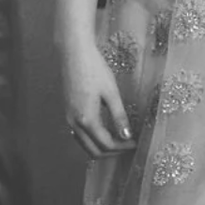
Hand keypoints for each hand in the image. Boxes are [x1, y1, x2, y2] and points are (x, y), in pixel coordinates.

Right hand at [59, 31, 135, 155]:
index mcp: (86, 119)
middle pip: (94, 150)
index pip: (106, 144)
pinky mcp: (68, 112)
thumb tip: (127, 135)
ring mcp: (69, 118)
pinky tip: (105, 131)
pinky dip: (93, 139)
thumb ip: (119, 116)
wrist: (73, 53)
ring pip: (85, 145)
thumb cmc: (94, 69)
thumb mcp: (111, 92)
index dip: (123, 147)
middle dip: (113, 151)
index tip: (136, 143)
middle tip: (129, 145)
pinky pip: (80, 135)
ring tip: (120, 140)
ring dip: (102, 147)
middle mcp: (74, 123)